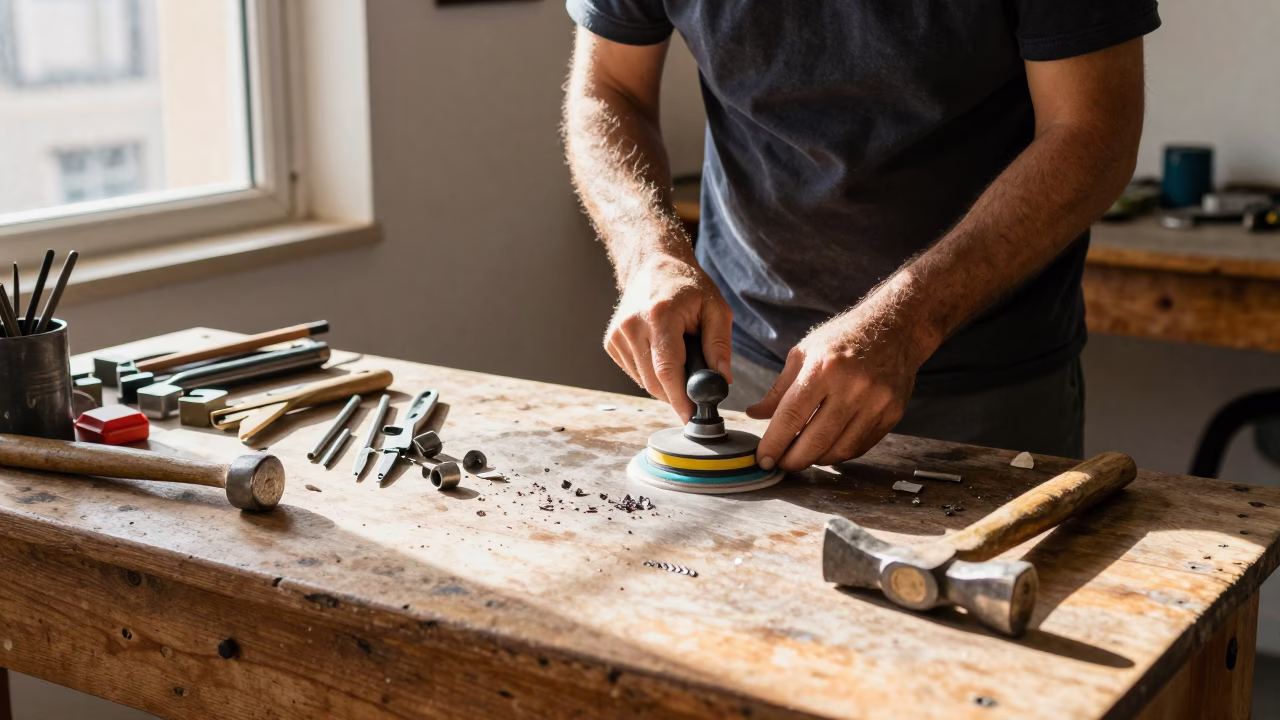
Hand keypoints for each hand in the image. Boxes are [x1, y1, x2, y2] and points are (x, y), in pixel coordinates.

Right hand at [606, 254, 732, 421]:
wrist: (653, 264)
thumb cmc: (687, 285)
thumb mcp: (715, 308)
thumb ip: (719, 345)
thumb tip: (722, 381)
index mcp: (659, 316)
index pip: (667, 370)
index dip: (680, 398)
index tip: (692, 416)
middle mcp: (632, 326)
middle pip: (654, 382)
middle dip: (677, 396)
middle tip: (696, 397)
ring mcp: (618, 335)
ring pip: (644, 381)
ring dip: (666, 385)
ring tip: (682, 362)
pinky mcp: (612, 343)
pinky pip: (636, 373)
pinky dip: (652, 375)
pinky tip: (663, 355)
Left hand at [746, 302, 931, 471]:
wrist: (895, 329)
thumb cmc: (843, 339)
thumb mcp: (804, 354)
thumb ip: (779, 389)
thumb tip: (754, 414)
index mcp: (823, 368)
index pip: (792, 416)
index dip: (774, 443)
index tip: (763, 458)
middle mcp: (852, 386)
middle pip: (815, 440)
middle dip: (793, 460)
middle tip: (781, 463)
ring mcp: (876, 402)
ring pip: (839, 450)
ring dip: (816, 459)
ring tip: (802, 456)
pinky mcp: (891, 414)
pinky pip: (859, 446)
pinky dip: (839, 453)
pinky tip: (826, 448)